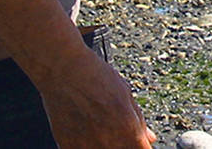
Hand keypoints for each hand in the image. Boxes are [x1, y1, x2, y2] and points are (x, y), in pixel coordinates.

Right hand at [39, 49, 154, 148]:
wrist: (62, 69)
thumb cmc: (95, 75)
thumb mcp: (125, 94)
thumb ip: (139, 121)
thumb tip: (149, 137)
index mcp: (128, 129)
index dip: (141, 145)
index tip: (139, 141)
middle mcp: (109, 142)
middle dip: (126, 144)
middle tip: (119, 133)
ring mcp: (87, 147)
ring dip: (107, 146)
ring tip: (101, 131)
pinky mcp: (67, 147)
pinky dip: (87, 146)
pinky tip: (86, 134)